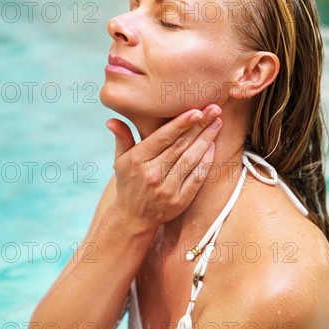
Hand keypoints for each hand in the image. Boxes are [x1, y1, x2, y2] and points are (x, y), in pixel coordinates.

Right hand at [106, 105, 221, 233]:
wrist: (132, 218)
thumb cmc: (128, 184)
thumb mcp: (120, 161)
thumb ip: (122, 138)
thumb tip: (112, 120)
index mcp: (137, 160)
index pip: (163, 137)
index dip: (181, 123)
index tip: (197, 110)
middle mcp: (152, 174)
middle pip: (181, 145)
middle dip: (200, 126)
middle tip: (215, 109)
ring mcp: (167, 189)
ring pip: (191, 159)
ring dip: (206, 140)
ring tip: (216, 124)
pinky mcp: (179, 201)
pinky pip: (197, 177)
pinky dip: (206, 161)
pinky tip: (212, 147)